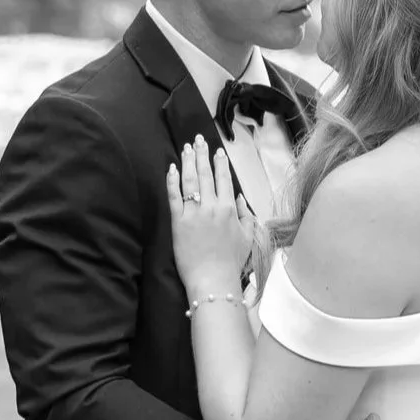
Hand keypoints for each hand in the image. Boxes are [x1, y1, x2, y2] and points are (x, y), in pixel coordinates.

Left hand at [166, 137, 251, 300]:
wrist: (213, 279)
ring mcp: (194, 213)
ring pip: (190, 180)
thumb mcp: (247, 237)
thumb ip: (246, 215)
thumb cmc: (231, 262)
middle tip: (197, 139)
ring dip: (188, 161)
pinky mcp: (178, 221)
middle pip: (205, 174)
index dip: (220, 163)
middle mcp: (212, 206)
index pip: (224, 179)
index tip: (217, 151)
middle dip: (202, 154)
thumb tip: (240, 198)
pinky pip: (174, 196)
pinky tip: (171, 168)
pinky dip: (172, 181)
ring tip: (186, 148)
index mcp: (230, 209)